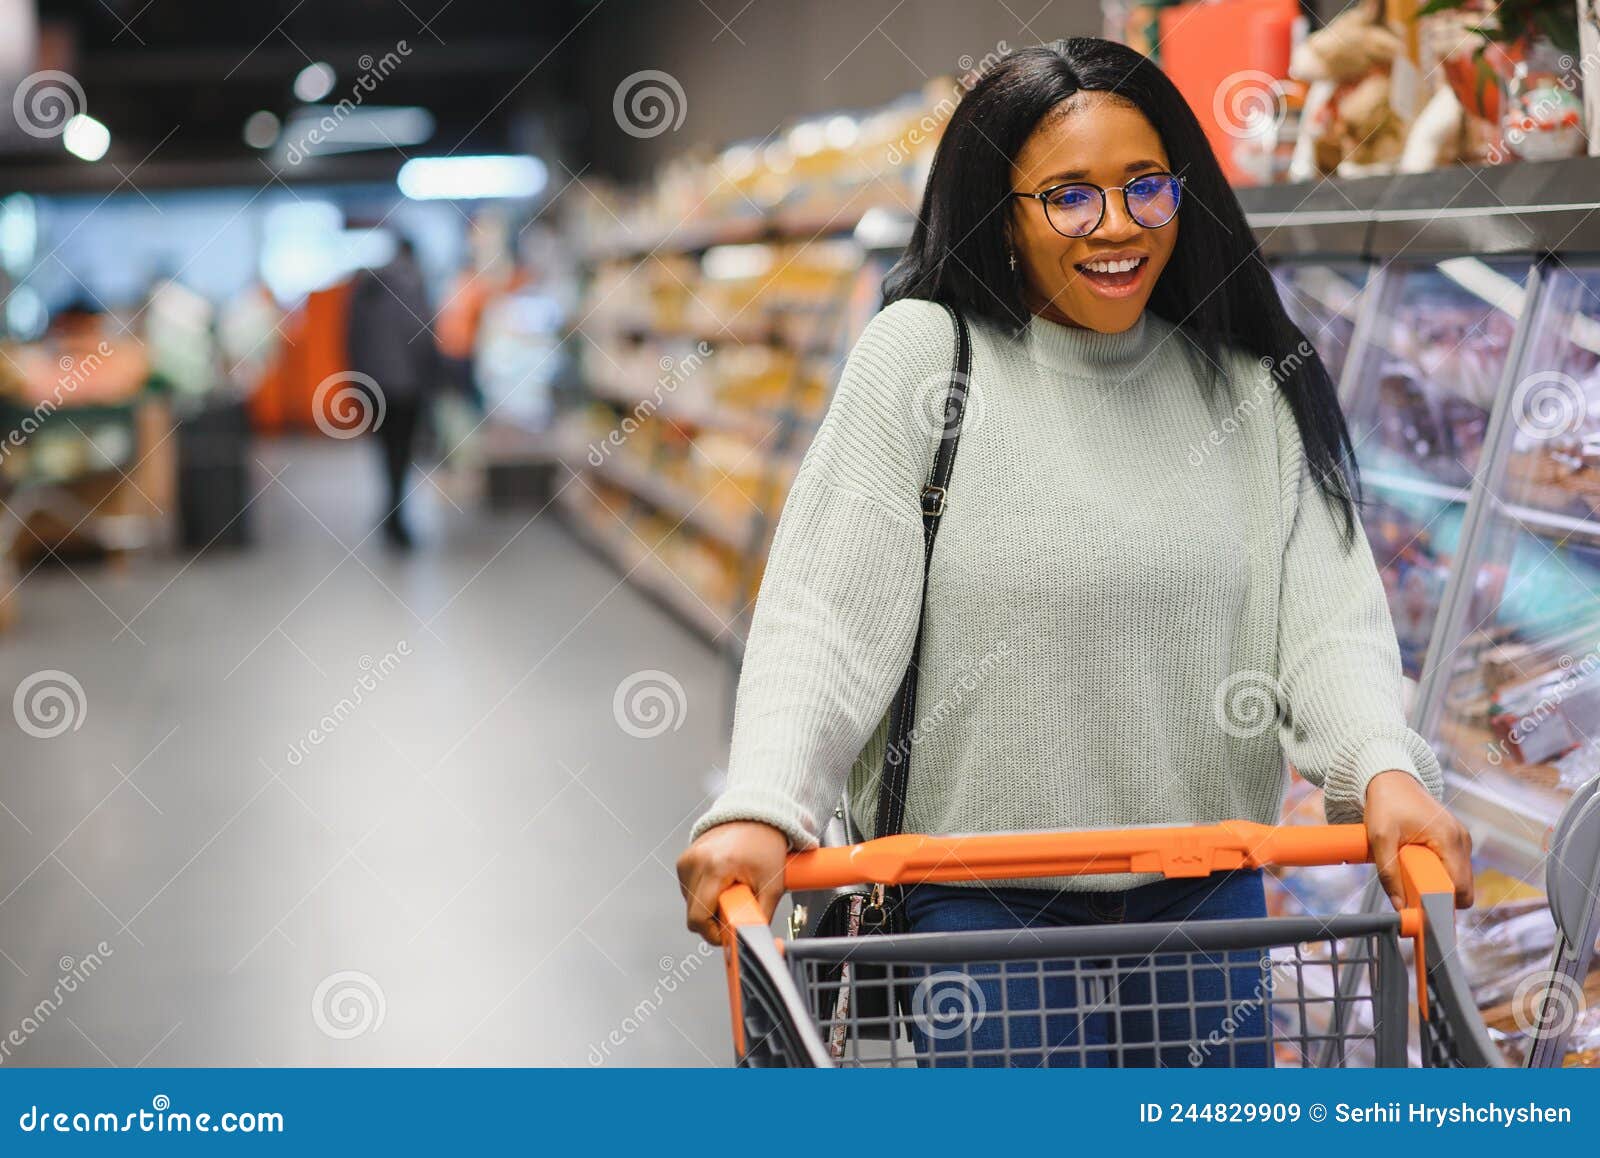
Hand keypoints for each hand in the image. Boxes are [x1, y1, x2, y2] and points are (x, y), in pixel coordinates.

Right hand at [676, 821, 789, 945]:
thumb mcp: (771, 886)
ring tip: (731, 888)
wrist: (757, 816)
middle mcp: (696, 862)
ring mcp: (687, 860)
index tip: (728, 933)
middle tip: (736, 906)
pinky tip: (722, 881)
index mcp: (716, 867)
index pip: (698, 918)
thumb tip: (749, 941)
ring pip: (691, 904)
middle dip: (714, 919)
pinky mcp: (683, 860)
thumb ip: (758, 918)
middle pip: (693, 914)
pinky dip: (704, 893)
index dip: (713, 933)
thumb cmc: (765, 846)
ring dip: (709, 906)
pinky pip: (689, 891)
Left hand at [1364, 770, 1473, 910]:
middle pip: (1463, 888)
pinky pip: (1452, 867)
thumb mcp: (1380, 838)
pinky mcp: (1455, 841)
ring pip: (1458, 879)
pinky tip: (1415, 864)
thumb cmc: (1387, 803)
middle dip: (1439, 896)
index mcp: (1450, 839)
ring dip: (1436, 883)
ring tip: (1410, 872)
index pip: (1460, 887)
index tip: (1423, 914)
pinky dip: (1437, 873)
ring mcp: (1461, 840)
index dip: (1443, 906)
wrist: (1391, 779)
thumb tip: (1399, 906)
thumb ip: (1389, 873)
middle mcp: (1462, 840)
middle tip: (1412, 894)